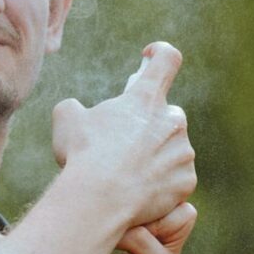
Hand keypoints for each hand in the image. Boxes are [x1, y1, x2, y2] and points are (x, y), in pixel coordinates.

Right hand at [51, 42, 196, 228]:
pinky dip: (161, 182)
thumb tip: (76, 111)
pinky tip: (138, 191)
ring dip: (155, 154)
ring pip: (172, 147)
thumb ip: (75, 107)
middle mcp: (172, 120)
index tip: (148, 58)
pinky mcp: (186, 181)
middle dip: (150, 123)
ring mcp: (183, 152)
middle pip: (167, 112)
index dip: (159, 53)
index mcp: (145, 97)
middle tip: (124, 143)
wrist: (100, 199)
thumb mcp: (66, 118)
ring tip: (127, 173)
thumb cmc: (83, 153)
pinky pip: (177, 177)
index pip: (167, 59)